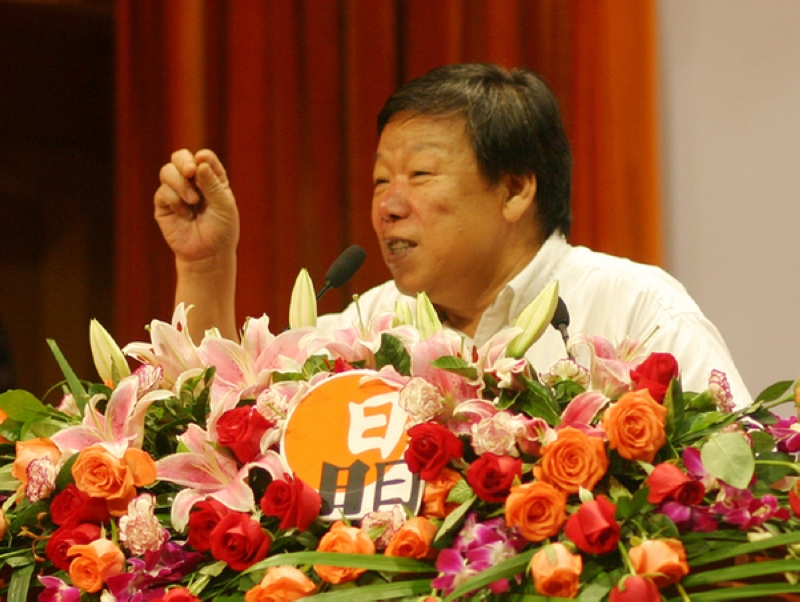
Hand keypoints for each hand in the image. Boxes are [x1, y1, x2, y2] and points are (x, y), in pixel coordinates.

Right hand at [154, 148, 239, 265]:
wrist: (209, 254)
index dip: (203, 157)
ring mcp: (176, 192)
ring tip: (193, 200)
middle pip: (180, 157)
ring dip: (180, 183)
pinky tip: (185, 214)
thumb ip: (212, 184)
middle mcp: (192, 182)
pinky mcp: (164, 205)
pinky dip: (174, 200)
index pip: (204, 158)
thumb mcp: (224, 205)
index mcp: (211, 179)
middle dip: (183, 161)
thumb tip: (198, 163)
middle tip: (190, 171)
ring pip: (167, 171)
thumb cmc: (222, 229)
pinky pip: (162, 192)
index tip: (202, 163)